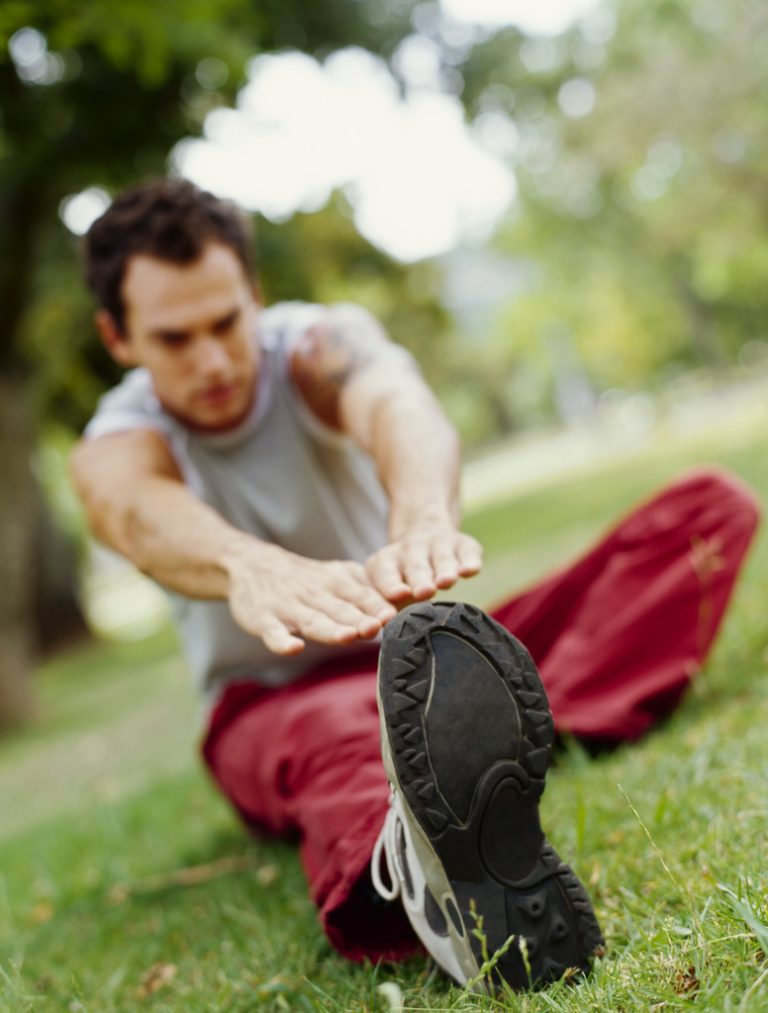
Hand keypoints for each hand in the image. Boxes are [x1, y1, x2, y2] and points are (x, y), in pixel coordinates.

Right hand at [227, 544, 396, 654]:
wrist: (253, 564)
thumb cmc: (307, 579)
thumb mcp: (337, 576)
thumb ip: (366, 591)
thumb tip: (404, 606)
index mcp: (336, 582)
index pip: (362, 596)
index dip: (378, 606)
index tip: (395, 616)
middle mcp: (315, 593)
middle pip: (341, 609)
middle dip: (360, 619)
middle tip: (378, 628)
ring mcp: (288, 607)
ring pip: (313, 620)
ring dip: (330, 629)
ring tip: (348, 637)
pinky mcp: (264, 619)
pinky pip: (273, 632)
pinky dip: (282, 641)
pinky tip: (293, 648)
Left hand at [365, 523, 482, 603]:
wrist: (422, 535)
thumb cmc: (400, 579)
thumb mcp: (385, 591)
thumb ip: (382, 612)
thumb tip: (379, 640)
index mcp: (385, 562)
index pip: (385, 575)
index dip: (391, 586)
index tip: (396, 598)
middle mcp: (410, 549)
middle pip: (415, 566)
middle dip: (419, 579)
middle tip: (423, 592)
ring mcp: (437, 544)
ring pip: (441, 558)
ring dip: (444, 570)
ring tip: (446, 582)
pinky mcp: (463, 545)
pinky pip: (467, 552)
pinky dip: (469, 561)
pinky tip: (469, 571)